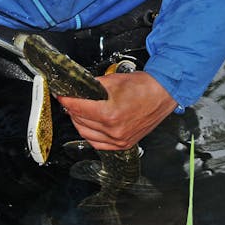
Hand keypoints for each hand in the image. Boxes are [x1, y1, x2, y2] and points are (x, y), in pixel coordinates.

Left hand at [57, 71, 177, 150]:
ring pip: (87, 134)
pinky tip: (88, 126)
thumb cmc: (143, 87)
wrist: (163, 94)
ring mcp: (120, 140)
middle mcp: (114, 131)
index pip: (78, 108)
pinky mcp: (124, 144)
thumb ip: (92, 86)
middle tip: (69, 101)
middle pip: (80, 122)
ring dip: (79, 122)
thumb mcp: (113, 81)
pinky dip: (90, 135)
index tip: (62, 96)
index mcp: (110, 114)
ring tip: (78, 111)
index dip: (67, 101)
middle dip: (72, 110)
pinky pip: (99, 144)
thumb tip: (77, 89)